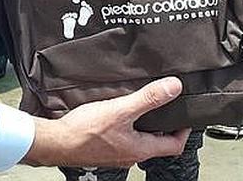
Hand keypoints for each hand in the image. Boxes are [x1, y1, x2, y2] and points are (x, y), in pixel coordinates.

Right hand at [23, 77, 189, 167]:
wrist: (57, 142)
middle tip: (164, 107)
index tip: (185, 116)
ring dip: (142, 125)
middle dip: (162, 125)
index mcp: (140, 149)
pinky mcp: (103, 149)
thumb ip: (148, 99)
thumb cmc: (85, 132)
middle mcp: (130, 155)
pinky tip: (115, 114)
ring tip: (140, 106)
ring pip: (138, 140)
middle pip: (156, 143)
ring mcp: (116, 154)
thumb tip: (174, 88)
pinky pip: (121, 138)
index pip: (174, 145)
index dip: (183, 130)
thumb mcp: (121, 109)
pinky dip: (125, 126)